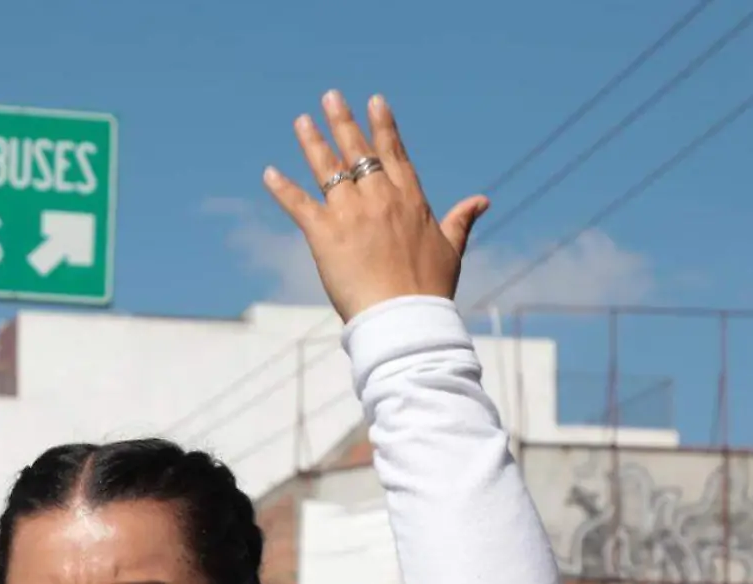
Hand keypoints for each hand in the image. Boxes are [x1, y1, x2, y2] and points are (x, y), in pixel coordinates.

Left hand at [263, 91, 486, 320]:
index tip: (375, 102)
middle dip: (343, 121)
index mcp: (410, 199)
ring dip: (313, 142)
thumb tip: (482, 200)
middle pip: (358, 151)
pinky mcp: (325, 234)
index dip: (383, 126)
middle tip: (330, 97)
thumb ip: (461, 220)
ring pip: (328, 169)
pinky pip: (299, 204)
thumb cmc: (430, 289)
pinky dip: (282, 188)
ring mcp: (351, 213)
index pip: (393, 153)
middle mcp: (380, 198)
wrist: (405, 317)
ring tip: (302, 121)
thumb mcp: (451, 249)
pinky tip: (269, 173)